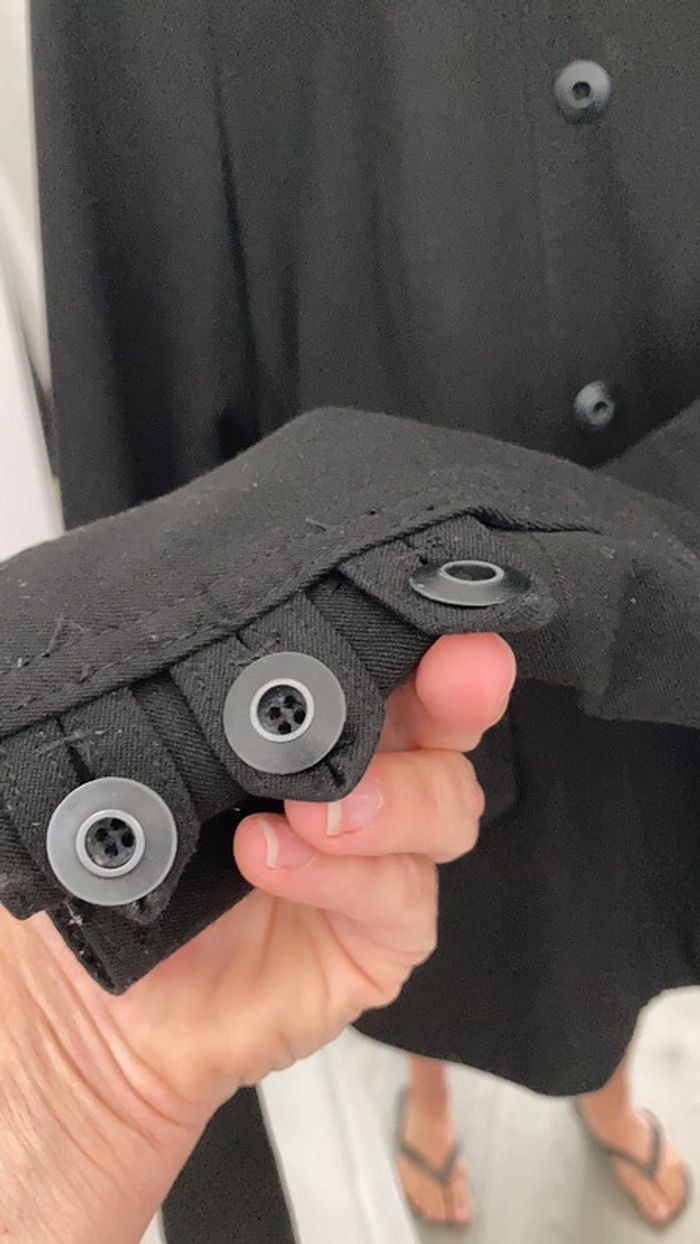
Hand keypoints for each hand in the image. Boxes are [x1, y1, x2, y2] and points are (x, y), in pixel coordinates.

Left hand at [1, 633, 513, 1243]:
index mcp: (328, 721)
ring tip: (312, 809)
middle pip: (451, 721)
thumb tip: (245, 655)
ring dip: (392, 797)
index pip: (397, 664)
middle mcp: (374, 780)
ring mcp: (387, 859)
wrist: (106, 996)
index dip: (431, 637)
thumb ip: (216, 711)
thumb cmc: (136, 861)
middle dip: (459, 692)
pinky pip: (400, 896)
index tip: (444, 628)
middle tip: (450, 679)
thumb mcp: (166, 766)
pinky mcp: (384, 937)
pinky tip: (271, 860)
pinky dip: (343, 873)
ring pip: (449, 805)